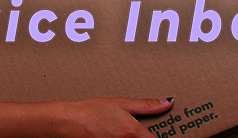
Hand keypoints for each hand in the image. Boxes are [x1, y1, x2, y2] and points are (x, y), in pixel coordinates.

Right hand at [52, 98, 173, 137]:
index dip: (164, 137)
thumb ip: (146, 105)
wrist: (69, 122)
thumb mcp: (120, 103)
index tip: (168, 134)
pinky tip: (118, 135)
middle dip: (148, 137)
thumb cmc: (90, 112)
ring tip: (124, 131)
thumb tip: (167, 103)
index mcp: (134, 132)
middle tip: (142, 131)